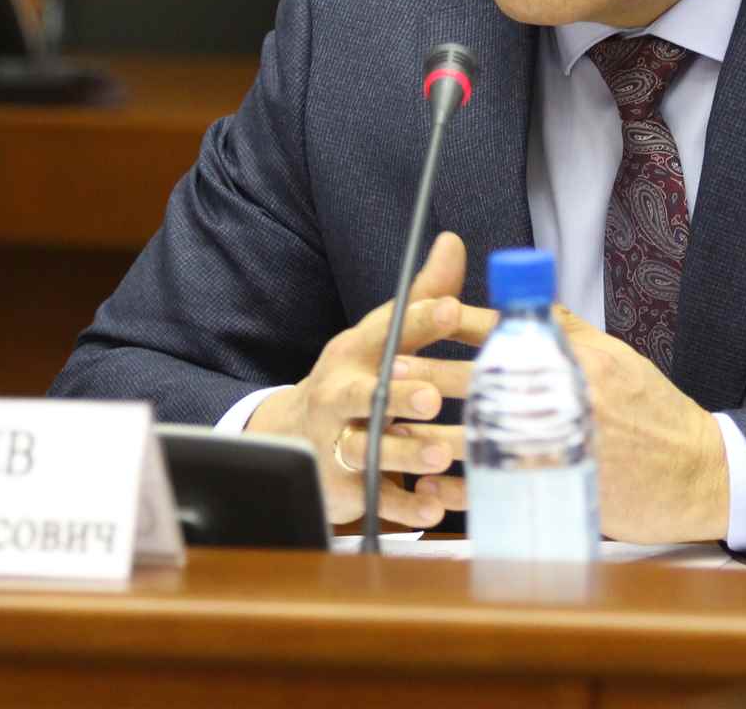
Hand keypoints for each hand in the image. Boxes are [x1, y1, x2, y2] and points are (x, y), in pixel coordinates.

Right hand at [244, 232, 469, 527]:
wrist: (293, 436)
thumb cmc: (355, 376)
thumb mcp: (382, 335)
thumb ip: (422, 295)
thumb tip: (452, 241)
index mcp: (355, 352)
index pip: (386, 331)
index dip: (417, 320)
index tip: (451, 309)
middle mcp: (339, 395)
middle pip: (365, 395)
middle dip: (397, 395)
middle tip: (432, 398)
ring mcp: (336, 441)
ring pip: (366, 448)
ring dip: (402, 452)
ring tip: (438, 453)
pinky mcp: (344, 485)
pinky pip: (375, 498)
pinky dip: (404, 504)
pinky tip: (434, 504)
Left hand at [405, 304, 729, 543]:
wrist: (696, 475)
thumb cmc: (656, 414)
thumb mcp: (618, 359)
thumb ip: (568, 332)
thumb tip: (525, 304)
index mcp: (579, 357)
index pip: (506, 329)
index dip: (457, 323)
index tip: (418, 317)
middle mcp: (568, 396)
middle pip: (482, 379)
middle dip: (428, 375)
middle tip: (385, 372)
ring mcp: (562, 444)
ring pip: (480, 433)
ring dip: (431, 428)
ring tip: (389, 425)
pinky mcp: (559, 487)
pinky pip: (497, 486)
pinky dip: (458, 484)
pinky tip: (427, 483)